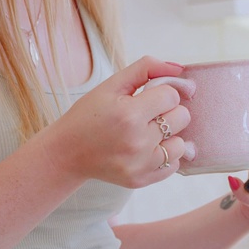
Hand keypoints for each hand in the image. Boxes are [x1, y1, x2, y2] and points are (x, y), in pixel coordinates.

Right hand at [38, 56, 191, 187]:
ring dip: (169, 137)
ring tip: (146, 134)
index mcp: (129, 114)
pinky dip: (164, 156)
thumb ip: (146, 68)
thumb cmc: (89, 115)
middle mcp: (137, 141)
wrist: (66, 153)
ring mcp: (140, 164)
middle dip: (167, 112)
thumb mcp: (111, 85)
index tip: (147, 99)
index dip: (161, 94)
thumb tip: (180, 68)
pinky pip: (173, 165)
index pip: (172, 95)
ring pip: (181, 144)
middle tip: (146, 116)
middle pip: (182, 118)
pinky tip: (146, 150)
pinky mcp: (141, 180)